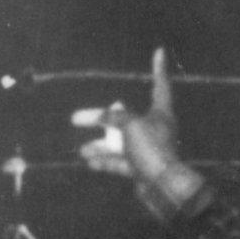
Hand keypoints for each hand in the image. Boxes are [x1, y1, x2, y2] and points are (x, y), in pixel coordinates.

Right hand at [78, 48, 181, 182]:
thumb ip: (116, 117)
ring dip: (99, 146)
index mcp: (161, 114)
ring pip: (119, 144)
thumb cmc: (153, 149)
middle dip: (101, 120)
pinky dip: (105, 162)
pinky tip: (89, 162)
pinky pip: (119, 164)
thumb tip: (105, 117)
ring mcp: (147, 151)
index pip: (160, 85)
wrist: (163, 187)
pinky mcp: (140, 170)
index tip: (159, 51)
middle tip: (76, 118)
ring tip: (81, 150)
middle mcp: (155, 130)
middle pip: (125, 120)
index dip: (158, 68)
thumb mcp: (131, 125)